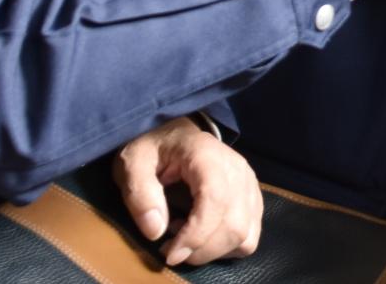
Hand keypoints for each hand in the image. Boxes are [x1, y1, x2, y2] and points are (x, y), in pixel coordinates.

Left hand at [112, 117, 262, 266]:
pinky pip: (250, 234)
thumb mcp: (133, 163)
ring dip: (214, 250)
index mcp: (207, 156)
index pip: (215, 200)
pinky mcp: (252, 197)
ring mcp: (249, 183)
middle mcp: (237, 169)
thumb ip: (140, 194)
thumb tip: (156, 231)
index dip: (195, 235)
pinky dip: (228, 246)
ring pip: (245, 234)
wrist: (175, 133)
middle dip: (201, 249)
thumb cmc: (153, 148)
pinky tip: (206, 237)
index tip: (169, 253)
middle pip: (234, 224)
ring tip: (187, 239)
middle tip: (171, 248)